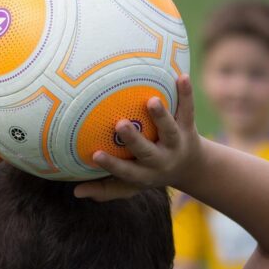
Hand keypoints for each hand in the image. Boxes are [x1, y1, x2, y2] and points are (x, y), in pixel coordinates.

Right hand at [74, 75, 201, 200]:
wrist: (192, 168)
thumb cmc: (150, 173)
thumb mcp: (131, 187)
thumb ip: (104, 189)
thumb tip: (76, 192)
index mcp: (145, 174)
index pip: (126, 172)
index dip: (111, 165)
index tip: (95, 154)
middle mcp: (161, 160)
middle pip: (147, 151)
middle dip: (134, 139)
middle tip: (120, 124)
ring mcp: (176, 142)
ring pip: (169, 130)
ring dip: (161, 116)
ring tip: (152, 100)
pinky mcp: (188, 126)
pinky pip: (187, 109)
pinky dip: (186, 94)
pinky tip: (182, 76)